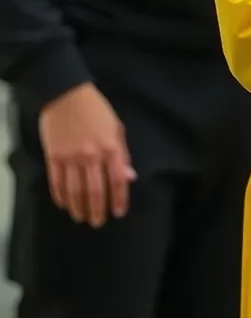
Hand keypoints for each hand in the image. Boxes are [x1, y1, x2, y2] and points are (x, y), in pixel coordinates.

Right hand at [38, 83, 136, 227]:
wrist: (66, 95)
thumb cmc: (97, 111)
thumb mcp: (117, 128)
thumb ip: (123, 154)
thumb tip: (130, 177)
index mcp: (111, 147)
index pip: (117, 180)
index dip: (119, 199)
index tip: (119, 213)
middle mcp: (92, 155)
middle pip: (95, 190)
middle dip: (98, 209)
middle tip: (98, 222)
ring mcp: (71, 157)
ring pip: (75, 191)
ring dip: (79, 207)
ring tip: (82, 217)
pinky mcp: (53, 157)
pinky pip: (57, 182)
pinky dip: (61, 196)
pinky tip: (64, 205)